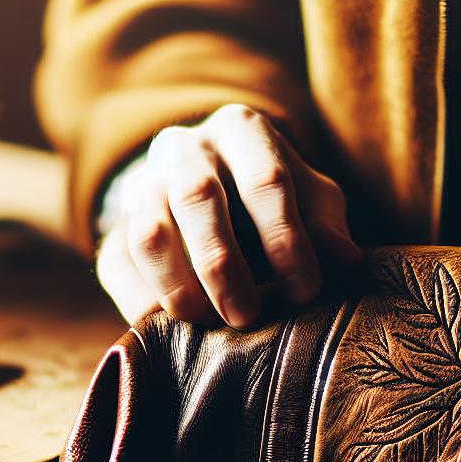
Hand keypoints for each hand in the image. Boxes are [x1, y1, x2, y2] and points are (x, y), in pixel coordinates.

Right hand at [94, 104, 361, 327]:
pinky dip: (143, 303)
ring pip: (148, 232)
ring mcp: (142, 186)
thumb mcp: (310, 198)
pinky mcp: (115, 230)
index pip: (265, 179)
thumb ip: (326, 224)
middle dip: (224, 265)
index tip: (305, 292)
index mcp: (241, 130)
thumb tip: (346, 262)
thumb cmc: (273, 200)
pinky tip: (172, 332)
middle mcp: (184, 147)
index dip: (286, 240)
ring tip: (209, 325)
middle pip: (197, 197)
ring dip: (179, 286)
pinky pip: (119, 267)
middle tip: (248, 315)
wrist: (207, 193)